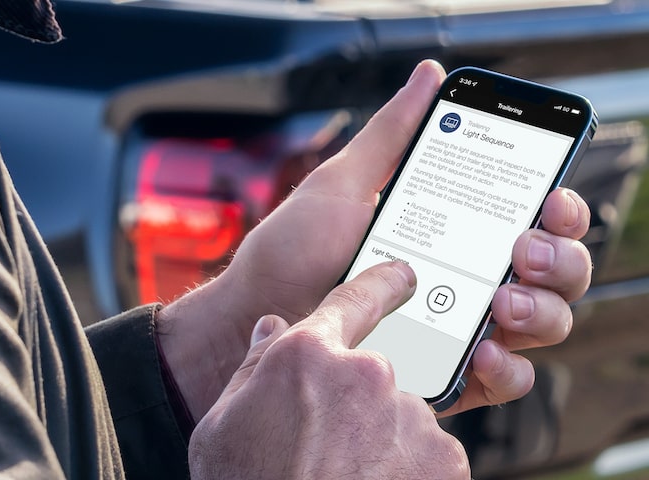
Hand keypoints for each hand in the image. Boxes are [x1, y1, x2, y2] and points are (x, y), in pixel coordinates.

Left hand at [157, 59, 591, 420]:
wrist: (250, 318)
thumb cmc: (291, 250)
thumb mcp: (342, 184)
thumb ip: (391, 136)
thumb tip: (430, 76)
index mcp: (453, 231)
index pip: (532, 218)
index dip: (559, 209)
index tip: (550, 198)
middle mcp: (467, 280)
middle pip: (553, 271)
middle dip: (559, 259)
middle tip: (522, 251)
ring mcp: (460, 329)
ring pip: (543, 325)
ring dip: (542, 310)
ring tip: (501, 301)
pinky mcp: (444, 376)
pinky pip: (503, 381)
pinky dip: (506, 369)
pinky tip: (480, 351)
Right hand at [189, 262, 470, 479]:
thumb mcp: (221, 425)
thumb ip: (254, 367)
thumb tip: (272, 327)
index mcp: (308, 355)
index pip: (353, 300)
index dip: (380, 284)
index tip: (402, 276)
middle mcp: (366, 374)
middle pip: (370, 375)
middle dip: (353, 404)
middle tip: (324, 447)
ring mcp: (409, 418)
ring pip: (400, 418)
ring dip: (381, 440)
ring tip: (345, 475)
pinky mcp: (443, 461)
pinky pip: (428, 454)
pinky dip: (409, 471)